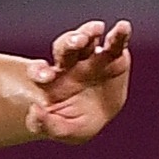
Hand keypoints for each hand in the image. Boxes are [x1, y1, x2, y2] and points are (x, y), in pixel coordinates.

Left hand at [25, 20, 130, 141]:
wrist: (101, 118)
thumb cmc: (75, 122)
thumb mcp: (63, 131)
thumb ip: (46, 125)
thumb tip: (35, 110)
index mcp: (53, 80)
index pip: (40, 70)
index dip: (39, 70)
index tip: (45, 76)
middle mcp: (70, 64)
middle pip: (64, 47)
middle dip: (69, 42)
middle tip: (76, 43)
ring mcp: (92, 57)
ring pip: (87, 38)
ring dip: (89, 31)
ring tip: (96, 29)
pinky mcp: (114, 56)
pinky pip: (116, 42)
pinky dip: (120, 34)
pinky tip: (123, 27)